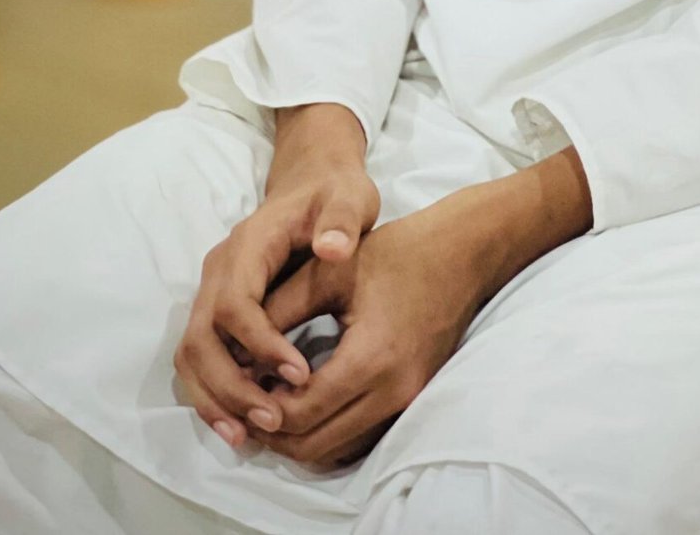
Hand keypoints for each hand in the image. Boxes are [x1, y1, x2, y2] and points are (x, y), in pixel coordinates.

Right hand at [174, 103, 376, 450]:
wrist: (313, 182)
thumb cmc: (334, 194)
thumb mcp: (349, 197)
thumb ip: (343, 220)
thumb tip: (332, 248)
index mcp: (248, 244)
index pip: (234, 303)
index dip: (260, 344)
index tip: (299, 373)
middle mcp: (219, 270)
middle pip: (200, 337)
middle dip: (230, 385)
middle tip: (273, 418)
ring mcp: (213, 290)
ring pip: (192, 354)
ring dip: (215, 398)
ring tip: (250, 434)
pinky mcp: (217, 310)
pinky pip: (200, 358)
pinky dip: (213, 393)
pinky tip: (241, 422)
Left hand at [254, 150, 591, 470]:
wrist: (464, 252)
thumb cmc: (398, 252)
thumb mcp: (330, 271)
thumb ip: (280, 309)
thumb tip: (235, 350)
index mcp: (371, 358)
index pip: (300, 411)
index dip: (259, 402)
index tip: (238, 378)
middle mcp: (392, 392)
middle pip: (313, 444)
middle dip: (272, 428)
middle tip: (245, 395)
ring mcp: (406, 401)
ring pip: (334, 447)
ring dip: (297, 433)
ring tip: (270, 396)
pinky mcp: (411, 399)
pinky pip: (357, 435)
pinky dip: (325, 428)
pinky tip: (305, 396)